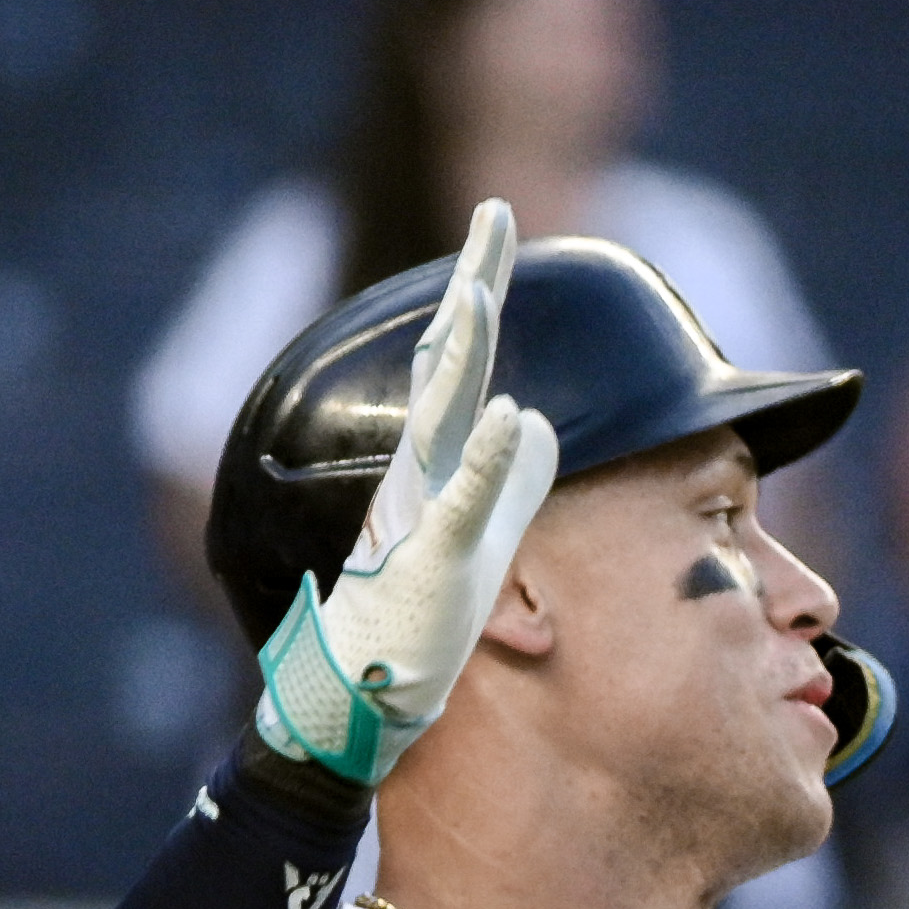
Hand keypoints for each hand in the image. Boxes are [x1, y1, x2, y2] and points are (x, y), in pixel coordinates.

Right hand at [251, 199, 561, 785]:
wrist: (364, 697)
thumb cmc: (423, 622)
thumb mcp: (482, 537)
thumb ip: (512, 481)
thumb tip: (545, 424)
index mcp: (434, 460)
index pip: (461, 358)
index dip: (481, 288)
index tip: (502, 220)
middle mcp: (419, 470)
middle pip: (448, 361)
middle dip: (473, 283)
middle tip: (496, 211)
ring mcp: (420, 512)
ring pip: (444, 416)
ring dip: (463, 351)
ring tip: (480, 286)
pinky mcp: (433, 564)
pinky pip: (464, 503)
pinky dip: (491, 461)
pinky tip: (516, 416)